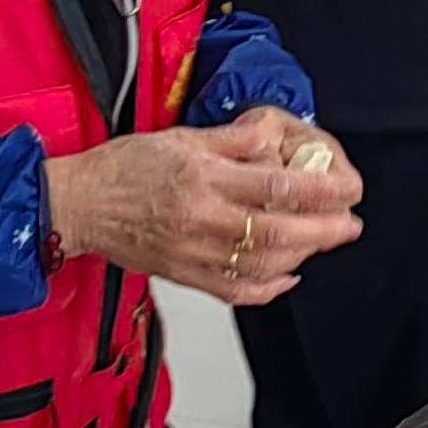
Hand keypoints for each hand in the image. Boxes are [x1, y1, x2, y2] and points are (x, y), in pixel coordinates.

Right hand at [43, 109, 363, 306]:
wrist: (77, 203)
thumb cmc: (122, 168)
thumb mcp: (181, 136)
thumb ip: (233, 140)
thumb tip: (274, 140)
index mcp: (202, 177)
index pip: (277, 186)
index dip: (322, 189)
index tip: (347, 188)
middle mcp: (201, 218)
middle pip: (279, 231)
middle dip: (325, 230)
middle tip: (350, 223)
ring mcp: (193, 252)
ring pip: (263, 264)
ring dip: (303, 256)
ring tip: (324, 242)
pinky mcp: (185, 275)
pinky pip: (236, 291)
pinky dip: (269, 287)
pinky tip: (287, 274)